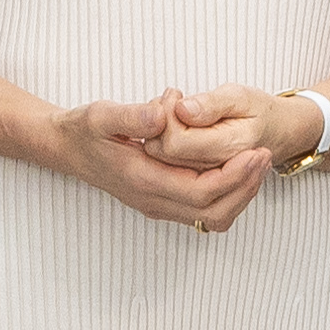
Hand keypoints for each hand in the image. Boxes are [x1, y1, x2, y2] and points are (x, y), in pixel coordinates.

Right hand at [62, 88, 275, 237]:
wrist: (64, 148)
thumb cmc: (82, 131)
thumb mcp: (101, 114)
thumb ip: (132, 115)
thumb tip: (164, 114)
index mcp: (143, 181)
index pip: (201, 192)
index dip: (234, 176)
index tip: (255, 152)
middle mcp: (153, 201)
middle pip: (214, 211)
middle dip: (245, 186)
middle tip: (265, 157)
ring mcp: (157, 205)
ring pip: (211, 216)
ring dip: (239, 194)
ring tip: (256, 163)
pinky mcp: (161, 201)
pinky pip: (203, 210)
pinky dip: (226, 195)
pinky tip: (235, 169)